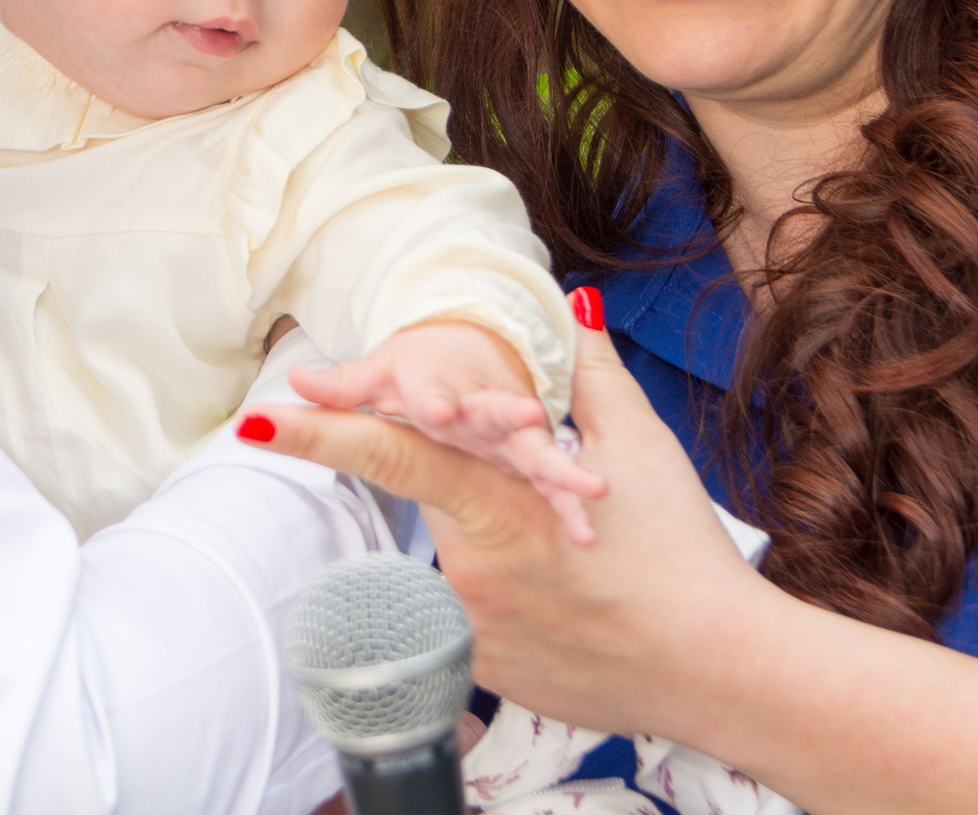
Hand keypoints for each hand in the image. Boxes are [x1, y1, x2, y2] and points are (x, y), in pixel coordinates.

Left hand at [256, 329, 757, 736]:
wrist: (720, 669)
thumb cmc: (680, 550)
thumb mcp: (637, 447)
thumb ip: (588, 372)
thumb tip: (572, 304)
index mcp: (496, 500)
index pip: (390, 451)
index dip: (320, 431)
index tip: (256, 420)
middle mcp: (469, 569)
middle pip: (440, 510)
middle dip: (480, 499)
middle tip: (558, 511)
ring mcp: (475, 629)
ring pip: (462, 571)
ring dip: (505, 561)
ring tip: (582, 582)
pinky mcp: (491, 673)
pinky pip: (479, 624)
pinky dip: (518, 609)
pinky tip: (574, 620)